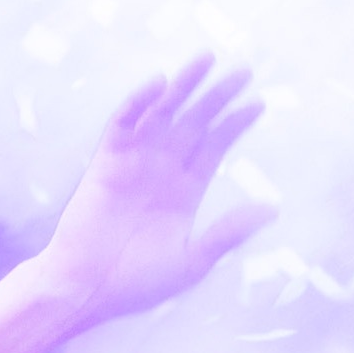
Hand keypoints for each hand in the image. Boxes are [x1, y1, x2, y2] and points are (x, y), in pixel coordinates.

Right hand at [32, 56, 271, 330]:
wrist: (83, 291)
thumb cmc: (133, 284)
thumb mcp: (190, 262)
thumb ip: (227, 233)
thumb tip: (271, 208)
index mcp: (184, 192)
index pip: (215, 147)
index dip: (235, 124)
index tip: (258, 104)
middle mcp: (161, 172)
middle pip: (194, 123)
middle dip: (217, 96)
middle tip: (243, 70)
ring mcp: (134, 165)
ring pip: (162, 115)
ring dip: (182, 88)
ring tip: (205, 61)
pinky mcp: (105, 165)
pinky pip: (123, 126)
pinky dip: (138, 104)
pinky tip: (158, 85)